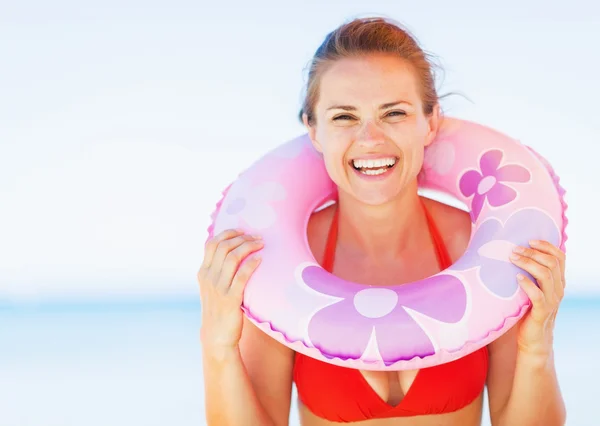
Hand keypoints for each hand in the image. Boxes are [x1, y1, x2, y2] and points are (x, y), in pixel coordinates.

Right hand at [197, 229, 263, 351]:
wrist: (216, 337)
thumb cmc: (219, 309)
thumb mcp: (213, 288)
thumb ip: (218, 271)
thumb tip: (233, 251)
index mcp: (203, 273)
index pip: (212, 244)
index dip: (228, 233)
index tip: (242, 231)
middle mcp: (208, 278)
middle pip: (223, 247)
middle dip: (241, 237)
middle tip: (257, 237)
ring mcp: (218, 289)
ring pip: (232, 257)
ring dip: (248, 246)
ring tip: (261, 244)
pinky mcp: (230, 300)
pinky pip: (241, 276)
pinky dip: (251, 264)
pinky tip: (260, 259)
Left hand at [509, 240, 565, 356]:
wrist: (534, 340)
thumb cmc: (528, 312)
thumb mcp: (532, 290)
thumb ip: (530, 275)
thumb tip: (511, 254)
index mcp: (558, 282)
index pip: (560, 258)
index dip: (547, 246)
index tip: (529, 240)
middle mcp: (558, 290)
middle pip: (552, 263)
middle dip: (532, 253)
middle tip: (514, 249)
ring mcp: (552, 301)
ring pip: (546, 275)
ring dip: (528, 263)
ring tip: (512, 258)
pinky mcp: (542, 312)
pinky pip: (538, 295)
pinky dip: (527, 284)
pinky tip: (516, 277)